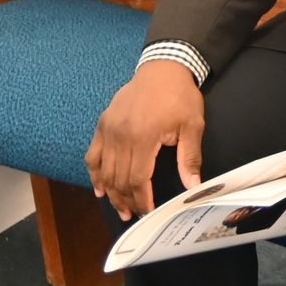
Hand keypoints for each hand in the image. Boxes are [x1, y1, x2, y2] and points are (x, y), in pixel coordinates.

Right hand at [86, 61, 205, 221]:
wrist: (162, 69)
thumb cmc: (180, 97)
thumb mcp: (192, 125)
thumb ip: (189, 157)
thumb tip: (192, 186)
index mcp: (143, 137)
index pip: (138, 178)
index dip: (142, 199)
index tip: (148, 212)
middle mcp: (120, 135)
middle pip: (118, 178)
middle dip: (126, 201)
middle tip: (134, 215)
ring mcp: (108, 130)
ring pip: (103, 171)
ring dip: (110, 193)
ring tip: (120, 209)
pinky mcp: (102, 125)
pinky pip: (92, 155)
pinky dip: (94, 174)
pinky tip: (100, 189)